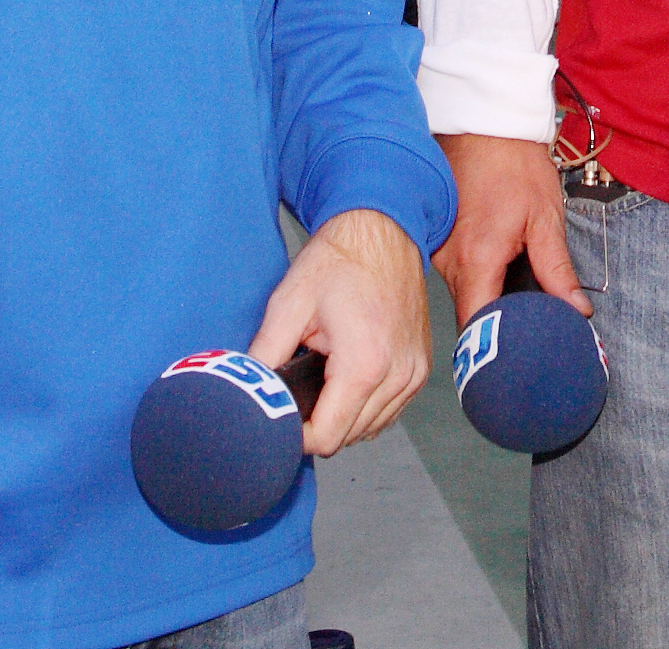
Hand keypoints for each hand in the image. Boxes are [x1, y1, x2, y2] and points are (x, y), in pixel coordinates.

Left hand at [249, 209, 429, 456]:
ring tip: (322, 377)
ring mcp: (414, 373)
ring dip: (343, 416)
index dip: (296, 434)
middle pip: (348, 437)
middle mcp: (398, 376)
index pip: (327, 439)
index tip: (281, 412)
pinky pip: (390, 410)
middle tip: (296, 389)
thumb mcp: (289, 304)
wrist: (382, 230)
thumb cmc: (339, 260)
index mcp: (364, 364)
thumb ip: (264, 355)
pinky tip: (346, 378)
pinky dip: (366, 406)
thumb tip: (247, 389)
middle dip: (318, 422)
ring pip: (371, 429)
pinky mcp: (421, 368)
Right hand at [434, 132, 585, 327]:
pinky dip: (479, 275)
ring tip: (520, 289)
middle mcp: (449, 259)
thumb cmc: (515, 164)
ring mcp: (439, 249)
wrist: (485, 122)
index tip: (515, 357)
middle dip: (499, 321)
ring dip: (489, 295)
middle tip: (532, 325)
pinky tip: (501, 262)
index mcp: (476, 258)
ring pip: (464, 292)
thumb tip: (575, 310)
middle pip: (471, 311)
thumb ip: (558, 270)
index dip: (494, 345)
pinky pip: (457, 271)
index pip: (476, 324)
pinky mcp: (440, 238)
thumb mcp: (545, 218)